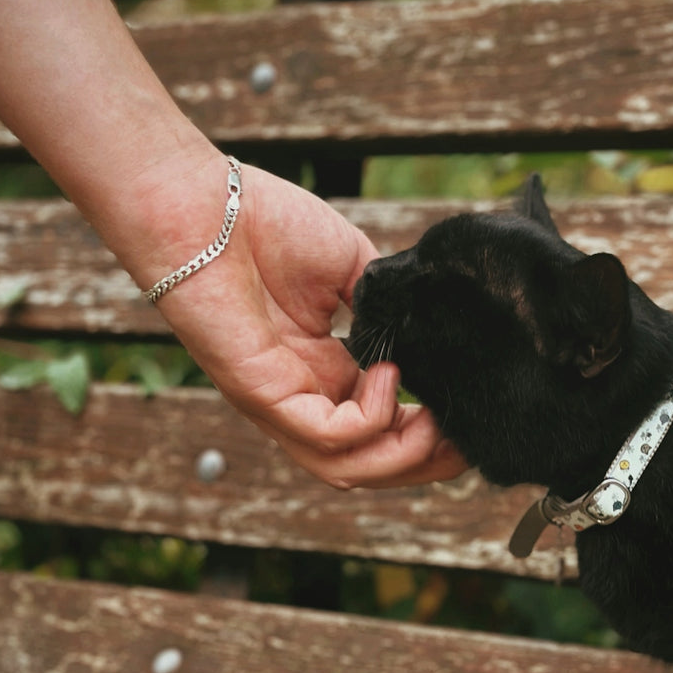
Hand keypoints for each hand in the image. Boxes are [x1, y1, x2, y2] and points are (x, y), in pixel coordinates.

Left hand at [128, 150, 466, 489]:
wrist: (202, 204)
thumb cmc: (264, 225)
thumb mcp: (351, 269)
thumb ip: (387, 309)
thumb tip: (426, 335)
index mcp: (319, 371)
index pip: (378, 429)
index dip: (426, 433)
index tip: (467, 413)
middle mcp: (299, 396)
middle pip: (367, 464)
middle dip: (427, 462)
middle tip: (469, 438)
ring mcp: (277, 401)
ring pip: (347, 469)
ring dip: (406, 455)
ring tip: (440, 421)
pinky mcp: (260, 392)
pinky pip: (326, 436)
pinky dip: (372, 416)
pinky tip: (388, 372)